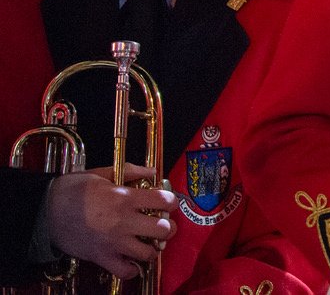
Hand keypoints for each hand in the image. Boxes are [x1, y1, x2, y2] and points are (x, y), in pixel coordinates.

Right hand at [45, 164, 178, 278]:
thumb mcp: (102, 173)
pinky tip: (131, 259)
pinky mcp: (101, 257)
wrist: (44, 212)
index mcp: (124, 198)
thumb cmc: (72, 190)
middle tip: (164, 224)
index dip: (171, 201)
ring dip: (153, 248)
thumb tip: (153, 171)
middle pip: (163, 230)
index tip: (169, 202)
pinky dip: (132, 268)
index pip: (163, 201)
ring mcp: (113, 242)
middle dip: (168, 227)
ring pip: (148, 253)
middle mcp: (123, 222)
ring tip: (149, 242)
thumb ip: (131, 171)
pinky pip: (125, 271)